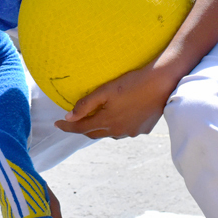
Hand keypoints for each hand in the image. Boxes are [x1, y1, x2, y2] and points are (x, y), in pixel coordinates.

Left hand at [54, 63, 180, 138]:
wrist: (161, 83)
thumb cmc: (131, 84)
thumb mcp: (105, 91)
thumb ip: (85, 105)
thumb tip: (69, 117)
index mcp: (107, 122)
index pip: (80, 128)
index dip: (67, 127)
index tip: (56, 123)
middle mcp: (118, 131)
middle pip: (94, 133)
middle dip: (82, 128)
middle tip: (73, 121)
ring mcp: (131, 132)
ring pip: (110, 132)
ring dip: (101, 127)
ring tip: (97, 118)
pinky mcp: (143, 129)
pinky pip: (125, 130)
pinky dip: (117, 125)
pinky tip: (120, 115)